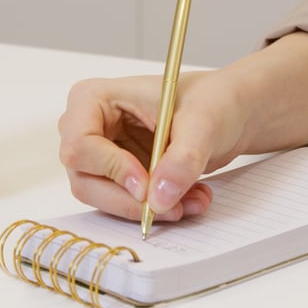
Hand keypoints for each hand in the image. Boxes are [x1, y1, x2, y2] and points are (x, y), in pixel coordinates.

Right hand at [58, 70, 229, 222]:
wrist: (226, 112)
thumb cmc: (210, 100)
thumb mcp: (203, 123)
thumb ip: (181, 159)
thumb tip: (158, 198)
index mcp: (93, 98)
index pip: (80, 144)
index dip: (111, 169)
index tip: (147, 185)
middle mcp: (87, 127)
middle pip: (85, 179)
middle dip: (130, 200)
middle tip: (173, 206)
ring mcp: (99, 154)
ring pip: (102, 199)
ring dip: (147, 209)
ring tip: (192, 199)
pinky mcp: (115, 176)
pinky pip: (122, 204)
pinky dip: (154, 209)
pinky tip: (188, 198)